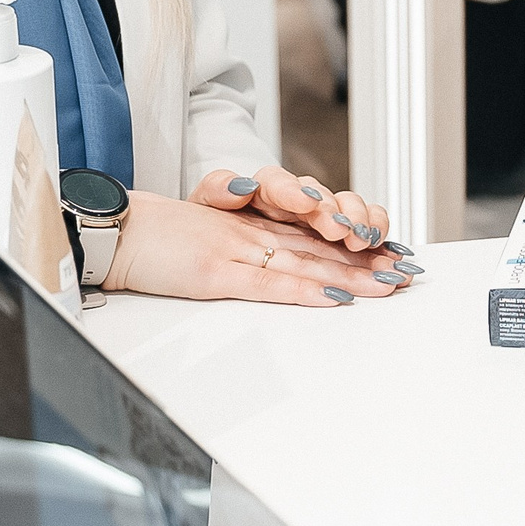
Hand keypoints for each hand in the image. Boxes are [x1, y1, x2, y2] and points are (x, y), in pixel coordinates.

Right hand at [105, 191, 408, 304]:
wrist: (117, 233)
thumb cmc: (157, 246)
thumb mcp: (209, 249)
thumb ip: (243, 261)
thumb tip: (280, 278)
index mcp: (253, 229)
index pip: (315, 240)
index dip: (356, 249)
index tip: (392, 259)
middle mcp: (254, 233)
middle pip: (321, 249)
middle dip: (368, 262)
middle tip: (407, 273)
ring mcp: (238, 249)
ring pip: (306, 261)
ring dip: (350, 275)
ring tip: (388, 285)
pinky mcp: (217, 270)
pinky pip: (267, 281)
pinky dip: (303, 290)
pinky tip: (334, 297)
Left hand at [192, 167, 396, 259]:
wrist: (219, 235)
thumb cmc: (214, 220)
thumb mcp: (206, 204)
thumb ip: (218, 189)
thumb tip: (240, 186)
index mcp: (265, 189)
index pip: (280, 182)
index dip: (295, 193)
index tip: (306, 204)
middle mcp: (298, 198)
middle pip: (324, 197)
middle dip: (339, 214)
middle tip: (345, 232)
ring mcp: (322, 215)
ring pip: (350, 209)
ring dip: (364, 224)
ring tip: (369, 241)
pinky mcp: (340, 232)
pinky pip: (366, 226)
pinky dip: (379, 236)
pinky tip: (392, 250)